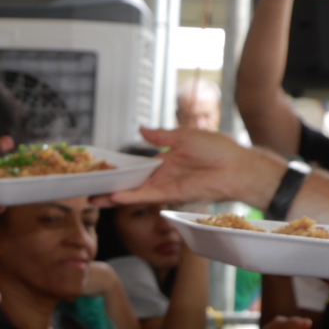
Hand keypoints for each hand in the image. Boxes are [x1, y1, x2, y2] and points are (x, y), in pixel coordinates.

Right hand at [106, 127, 287, 211]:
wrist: (236, 167)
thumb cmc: (218, 149)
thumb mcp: (185, 136)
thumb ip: (161, 136)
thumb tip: (142, 129)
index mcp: (168, 158)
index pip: (140, 165)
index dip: (122, 168)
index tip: (104, 170)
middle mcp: (165, 174)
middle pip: (133, 181)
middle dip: (113, 186)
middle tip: (91, 188)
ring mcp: (167, 185)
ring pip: (136, 191)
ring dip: (116, 195)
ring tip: (94, 199)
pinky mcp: (172, 194)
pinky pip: (148, 196)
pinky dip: (132, 197)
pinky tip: (115, 198)